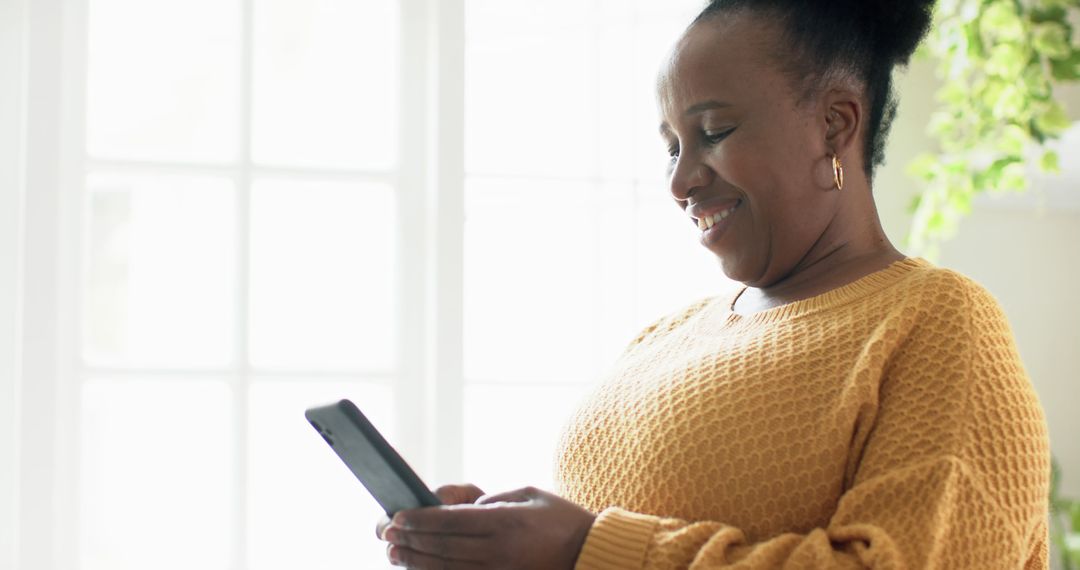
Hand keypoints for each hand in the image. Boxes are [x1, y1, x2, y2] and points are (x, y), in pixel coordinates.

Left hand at [378, 486, 595, 569]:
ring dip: (416, 562)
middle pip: (444, 547)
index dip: (422, 519)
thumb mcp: (529, 494)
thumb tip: (461, 509)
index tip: (399, 516)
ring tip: (394, 553)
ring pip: (448, 569)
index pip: (452, 521)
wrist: (590, 555)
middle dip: (412, 540)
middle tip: (387, 533)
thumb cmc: (561, 519)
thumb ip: (493, 498)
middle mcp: (500, 551)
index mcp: (506, 522)